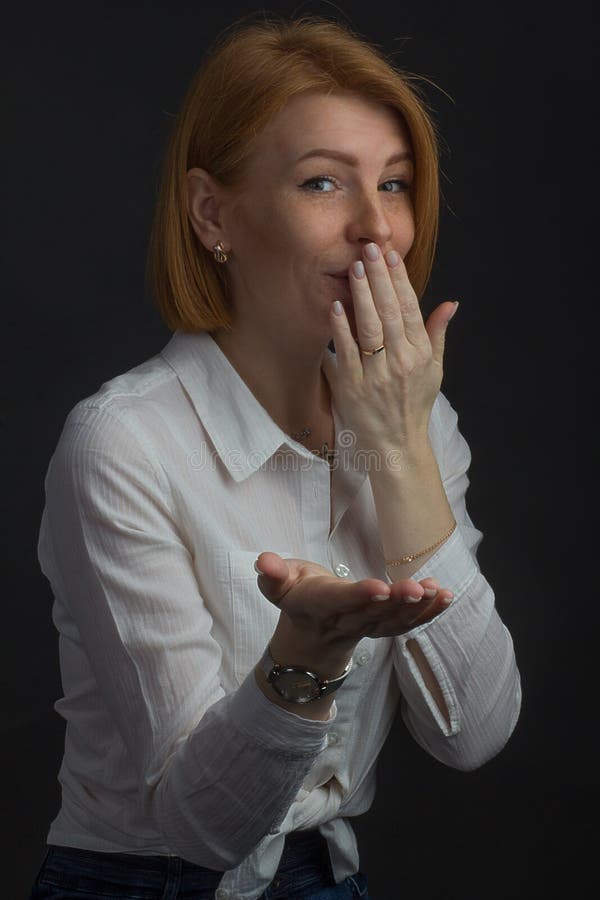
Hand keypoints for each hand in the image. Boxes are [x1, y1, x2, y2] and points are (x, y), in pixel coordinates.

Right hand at [255, 551, 452, 662]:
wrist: (309, 635)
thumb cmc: (296, 594)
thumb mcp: (277, 584)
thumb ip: (272, 573)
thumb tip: (265, 561)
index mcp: (317, 605)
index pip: (338, 601)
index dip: (358, 596)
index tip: (380, 588)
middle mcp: (343, 621)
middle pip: (372, 614)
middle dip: (396, 602)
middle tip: (418, 588)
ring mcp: (366, 628)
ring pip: (393, 622)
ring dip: (418, 609)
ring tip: (437, 591)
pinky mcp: (382, 629)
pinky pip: (407, 625)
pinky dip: (428, 614)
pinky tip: (446, 597)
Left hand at [322, 242, 457, 454]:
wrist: (396, 445)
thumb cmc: (413, 405)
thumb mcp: (434, 370)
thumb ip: (437, 334)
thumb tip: (450, 303)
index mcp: (421, 354)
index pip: (410, 309)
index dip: (400, 281)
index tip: (391, 257)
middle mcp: (401, 362)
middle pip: (389, 312)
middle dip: (379, 278)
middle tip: (369, 250)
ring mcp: (377, 375)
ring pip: (369, 327)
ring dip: (361, 295)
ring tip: (354, 269)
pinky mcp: (353, 387)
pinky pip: (346, 352)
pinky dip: (341, 329)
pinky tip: (336, 306)